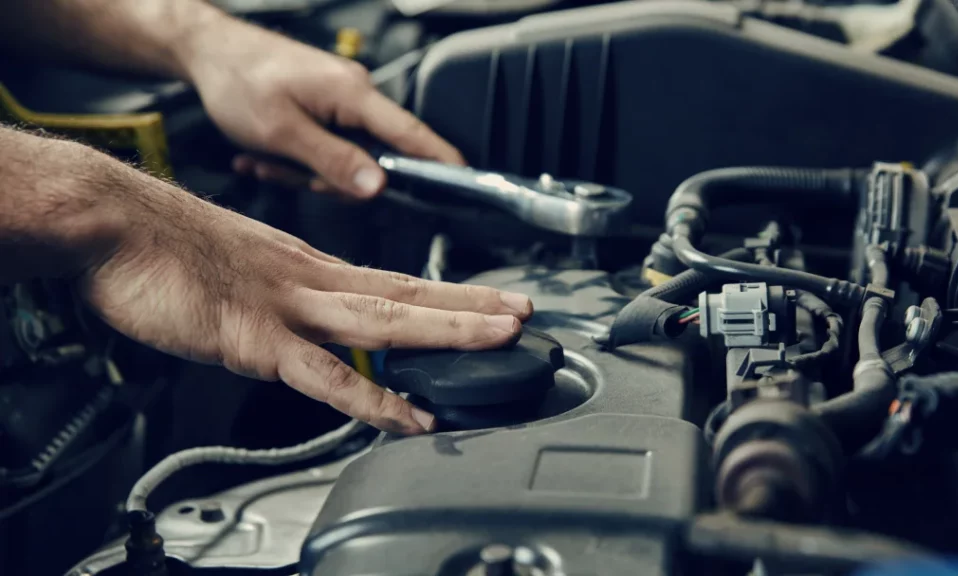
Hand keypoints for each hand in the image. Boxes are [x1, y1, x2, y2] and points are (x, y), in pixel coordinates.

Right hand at [65, 149, 529, 434]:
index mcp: (308, 268)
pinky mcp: (255, 339)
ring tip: (501, 335)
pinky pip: (325, 377)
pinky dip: (372, 399)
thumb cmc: (164, 246)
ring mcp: (288, 310)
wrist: (112, 223)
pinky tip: (408, 416)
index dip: (449, 295)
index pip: (395, 283)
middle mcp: (310, 282)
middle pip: (408, 295)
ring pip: (386, 323)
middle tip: (526, 310)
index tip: (490, 300)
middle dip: (473, 305)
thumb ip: (276, 300)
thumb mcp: (239, 270)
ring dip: (449, 330)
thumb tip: (299, 326)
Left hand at [183, 19, 463, 197]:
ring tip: (268, 159)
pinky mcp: (324, 105)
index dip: (440, 161)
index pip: (412, 134)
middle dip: (332, 178)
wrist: (205, 50)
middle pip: (373, 158)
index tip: (464, 181)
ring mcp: (340, 100)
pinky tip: (265, 154)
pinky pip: (326, 145)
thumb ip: (333, 162)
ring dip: (306, 169)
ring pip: (344, 157)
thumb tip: (376, 187)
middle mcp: (355, 94)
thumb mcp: (283, 133)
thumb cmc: (237, 79)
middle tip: (291, 172)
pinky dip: (297, 157)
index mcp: (354, 95)